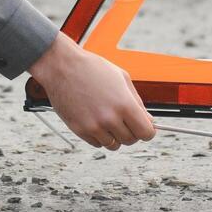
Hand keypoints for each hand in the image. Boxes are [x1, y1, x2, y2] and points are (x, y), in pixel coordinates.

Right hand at [28, 33, 156, 149]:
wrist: (63, 66)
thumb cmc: (92, 68)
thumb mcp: (122, 78)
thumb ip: (137, 102)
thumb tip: (149, 121)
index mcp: (124, 104)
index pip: (146, 133)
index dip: (148, 131)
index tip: (144, 126)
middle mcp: (110, 119)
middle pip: (131, 140)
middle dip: (131, 132)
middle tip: (124, 119)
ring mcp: (94, 126)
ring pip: (114, 145)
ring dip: (115, 136)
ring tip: (108, 119)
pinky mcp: (79, 131)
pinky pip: (97, 144)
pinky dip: (100, 136)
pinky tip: (96, 120)